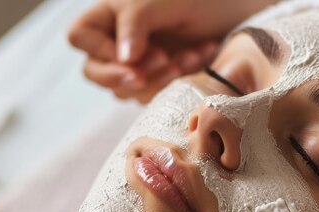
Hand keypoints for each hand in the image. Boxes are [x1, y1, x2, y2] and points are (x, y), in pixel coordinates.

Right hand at [67, 0, 276, 102]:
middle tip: (163, 62)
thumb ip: (137, 23)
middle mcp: (119, 41)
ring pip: (127, 90)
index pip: (80, 38)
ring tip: (188, 57)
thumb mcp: (165, 1)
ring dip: (158, 80)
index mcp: (110, 15)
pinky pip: (156, 96)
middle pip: (96, 72)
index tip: (133, 57)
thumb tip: (123, 59)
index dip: (102, 52)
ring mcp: (139, 64)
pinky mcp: (161, 81)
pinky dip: (177, 83)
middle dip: (128, 75)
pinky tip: (200, 59)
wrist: (238, 11)